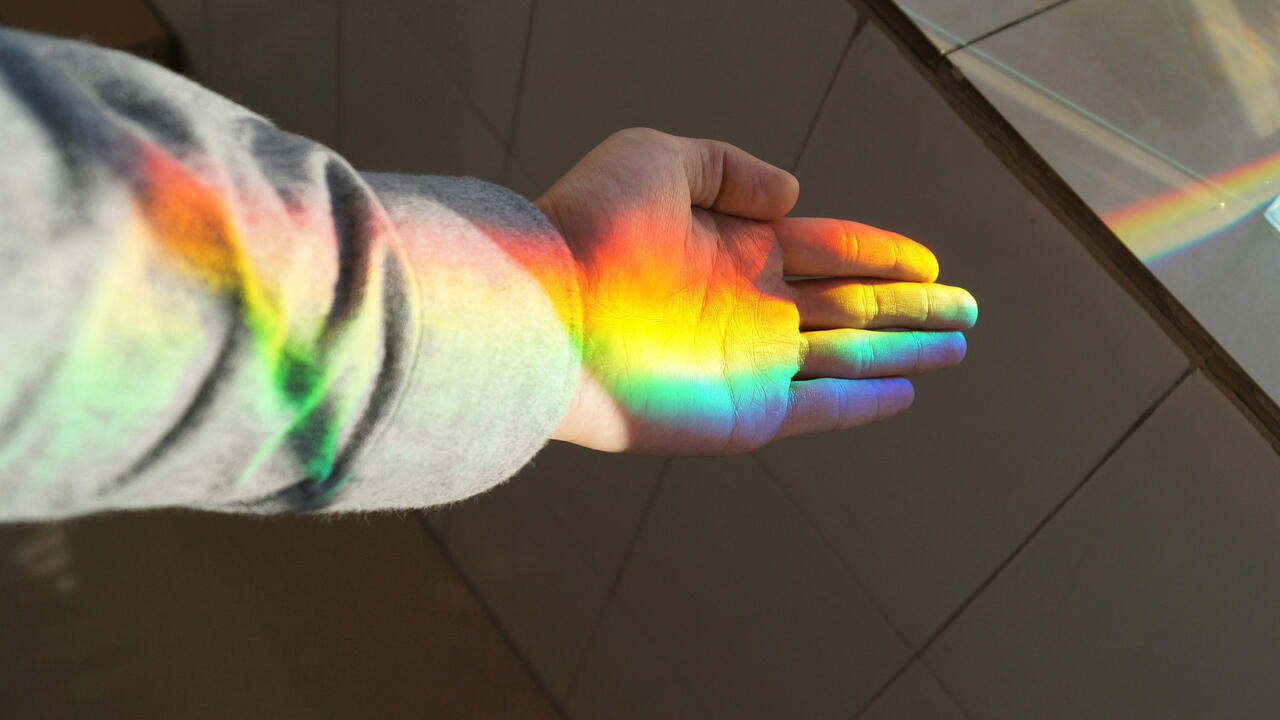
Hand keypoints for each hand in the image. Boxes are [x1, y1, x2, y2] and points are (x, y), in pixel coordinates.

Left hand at [536, 128, 975, 454]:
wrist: (543, 314)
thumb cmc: (589, 230)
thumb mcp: (657, 159)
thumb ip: (728, 168)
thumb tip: (792, 193)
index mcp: (734, 246)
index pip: (826, 247)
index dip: (880, 252)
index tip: (926, 259)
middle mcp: (748, 304)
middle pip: (851, 304)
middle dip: (910, 306)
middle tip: (966, 308)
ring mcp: (748, 362)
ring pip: (848, 356)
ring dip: (904, 351)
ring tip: (956, 346)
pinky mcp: (743, 414)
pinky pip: (821, 409)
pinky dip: (864, 403)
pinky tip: (905, 393)